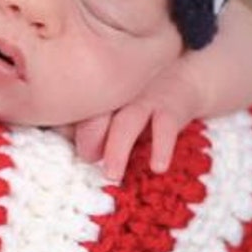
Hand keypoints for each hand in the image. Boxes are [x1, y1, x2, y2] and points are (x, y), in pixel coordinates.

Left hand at [63, 61, 203, 179]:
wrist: (187, 77)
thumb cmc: (140, 99)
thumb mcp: (116, 105)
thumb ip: (91, 124)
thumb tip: (73, 147)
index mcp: (102, 91)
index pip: (78, 105)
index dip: (66, 124)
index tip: (64, 141)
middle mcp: (120, 92)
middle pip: (98, 110)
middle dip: (88, 135)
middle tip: (85, 159)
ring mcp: (146, 98)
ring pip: (127, 121)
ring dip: (118, 148)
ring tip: (112, 174)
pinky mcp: (172, 108)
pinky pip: (166, 128)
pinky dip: (161, 147)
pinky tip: (158, 167)